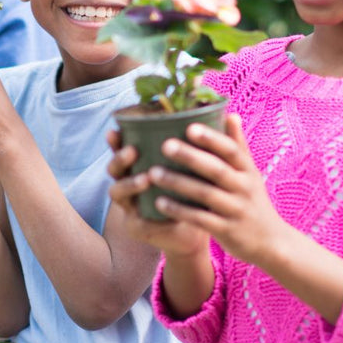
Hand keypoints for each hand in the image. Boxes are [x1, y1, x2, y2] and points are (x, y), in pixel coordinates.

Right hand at [106, 129, 210, 258]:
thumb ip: (200, 146)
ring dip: (130, 184)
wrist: (198, 227)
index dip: (117, 140)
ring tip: (146, 178)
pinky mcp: (139, 228)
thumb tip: (228, 114)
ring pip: (118, 193)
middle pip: (114, 169)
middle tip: (133, 150)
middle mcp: (130, 183)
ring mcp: (131, 206)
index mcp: (140, 164)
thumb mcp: (196, 167)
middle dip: (120, 158)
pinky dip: (143, 215)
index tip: (117, 129)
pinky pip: (136, 221)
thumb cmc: (195, 191)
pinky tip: (154, 209)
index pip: (122, 148)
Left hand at [131, 114, 282, 265]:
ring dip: (178, 183)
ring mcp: (236, 210)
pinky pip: (200, 219)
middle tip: (164, 145)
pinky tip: (159, 203)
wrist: (271, 242)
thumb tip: (231, 114)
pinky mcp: (227, 231)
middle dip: (191, 156)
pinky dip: (180, 211)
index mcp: (248, 171)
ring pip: (206, 194)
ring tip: (153, 173)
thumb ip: (238, 147)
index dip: (212, 138)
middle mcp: (244, 188)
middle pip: (217, 170)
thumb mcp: (250, 174)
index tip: (189, 126)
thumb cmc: (252, 201)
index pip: (231, 150)